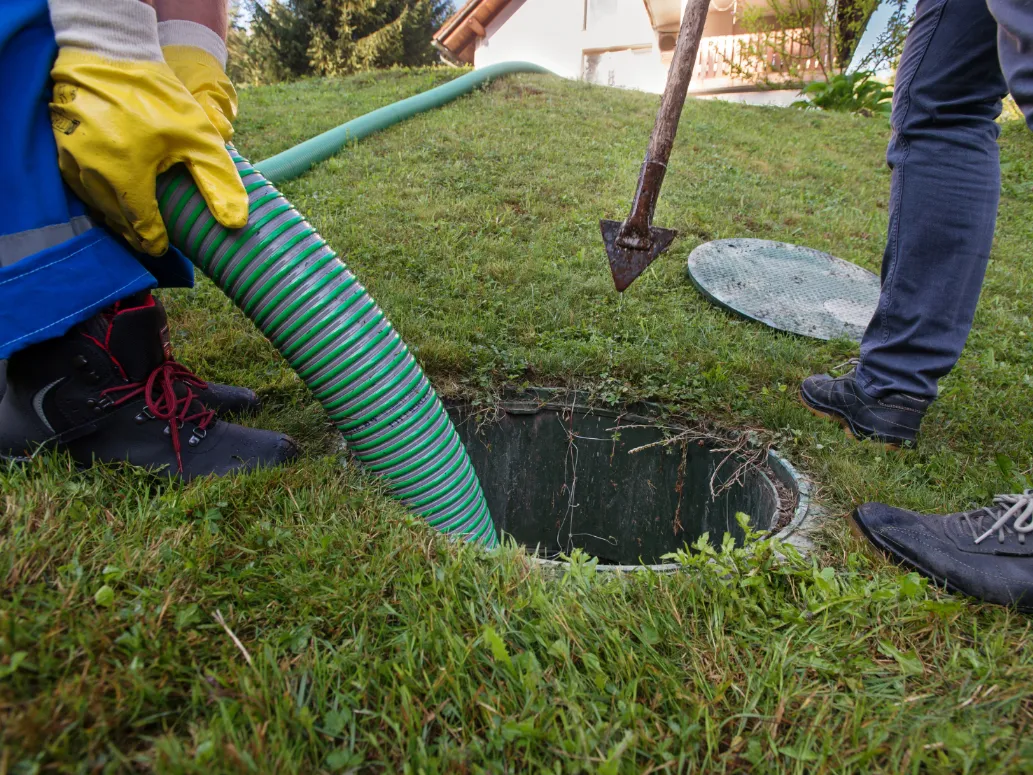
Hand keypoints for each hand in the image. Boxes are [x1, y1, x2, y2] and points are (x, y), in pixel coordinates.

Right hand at [47, 0, 246, 255]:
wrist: (110, 53)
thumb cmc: (158, 95)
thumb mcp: (199, 137)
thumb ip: (218, 181)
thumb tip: (236, 223)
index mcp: (127, 175)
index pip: (141, 228)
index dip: (156, 242)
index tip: (165, 247)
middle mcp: (93, 173)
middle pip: (117, 221)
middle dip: (136, 233)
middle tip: (154, 240)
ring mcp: (72, 161)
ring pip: (97, 206)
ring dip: (117, 217)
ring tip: (137, 222)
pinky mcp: (61, 149)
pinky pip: (81, 186)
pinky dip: (99, 196)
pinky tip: (115, 196)